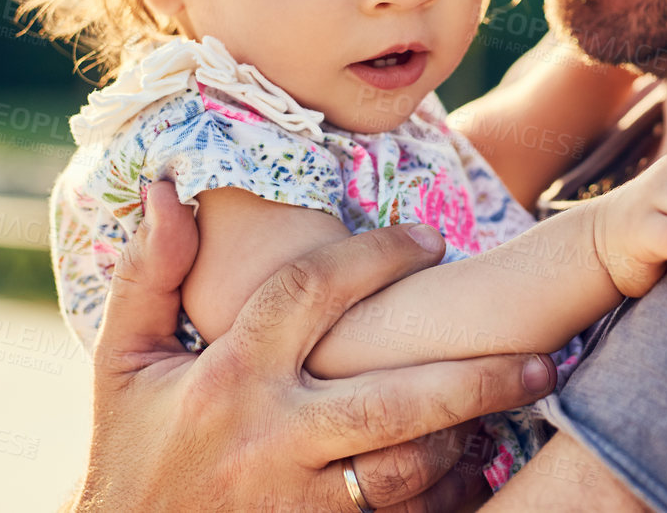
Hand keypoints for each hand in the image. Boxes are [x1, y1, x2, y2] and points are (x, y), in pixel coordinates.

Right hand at [72, 180, 556, 511]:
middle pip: (392, 402)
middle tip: (542, 355)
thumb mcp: (123, 363)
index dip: (376, 257)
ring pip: (407, 471)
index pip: (311, 294)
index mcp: (227, 378)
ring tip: (515, 404)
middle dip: (475, 378)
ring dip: (467, 438)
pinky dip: (449, 499)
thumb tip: (169, 185)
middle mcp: (269, 441)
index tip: (430, 239)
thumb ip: (150, 274)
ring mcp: (297, 504)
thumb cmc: (132, 453)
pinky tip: (480, 469)